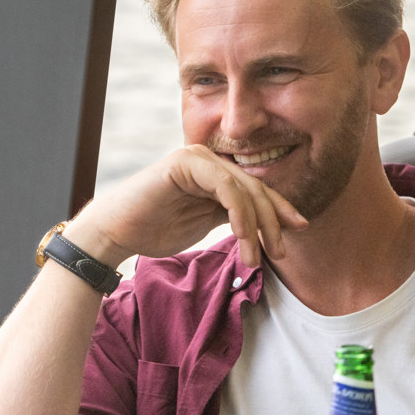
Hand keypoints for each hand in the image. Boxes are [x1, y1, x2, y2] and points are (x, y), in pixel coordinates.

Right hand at [66, 145, 307, 267]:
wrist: (116, 232)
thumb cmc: (155, 230)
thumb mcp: (205, 223)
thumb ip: (233, 216)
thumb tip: (269, 223)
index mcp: (214, 172)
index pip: (255, 189)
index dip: (279, 209)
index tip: (298, 228)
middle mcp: (208, 159)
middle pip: (255, 188)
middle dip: (271, 222)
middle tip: (278, 252)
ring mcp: (197, 157)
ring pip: (244, 189)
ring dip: (255, 226)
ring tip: (254, 257)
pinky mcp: (186, 162)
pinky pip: (225, 186)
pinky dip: (239, 212)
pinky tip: (241, 235)